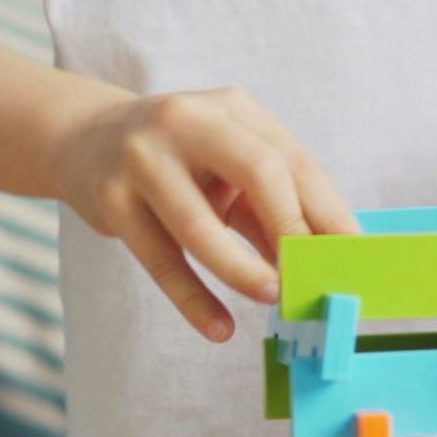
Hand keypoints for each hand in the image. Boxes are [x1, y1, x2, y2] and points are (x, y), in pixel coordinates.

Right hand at [49, 89, 354, 341]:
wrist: (84, 140)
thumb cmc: (178, 160)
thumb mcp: (225, 163)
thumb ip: (268, 204)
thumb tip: (319, 262)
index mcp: (233, 108)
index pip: (292, 159)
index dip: (327, 209)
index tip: (352, 253)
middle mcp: (189, 122)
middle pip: (257, 171)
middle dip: (291, 228)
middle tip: (310, 274)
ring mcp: (143, 158)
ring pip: (198, 222)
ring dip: (240, 267)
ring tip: (271, 297)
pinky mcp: (110, 199)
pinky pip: (159, 258)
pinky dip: (192, 299)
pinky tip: (219, 328)